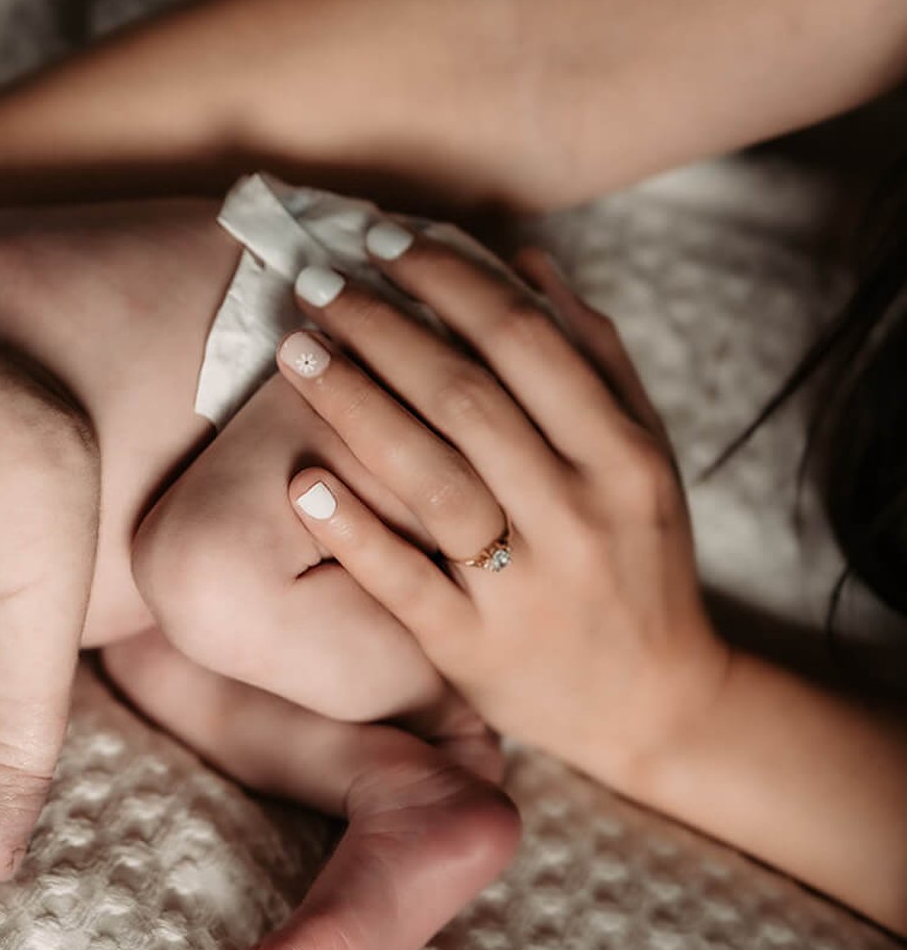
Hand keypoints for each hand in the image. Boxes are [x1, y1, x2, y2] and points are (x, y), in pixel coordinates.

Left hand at [271, 224, 732, 780]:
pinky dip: (351, 530)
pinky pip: (403, 583)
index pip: (524, 341)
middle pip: (465, 397)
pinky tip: (299, 479)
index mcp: (621, 454)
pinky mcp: (473, 647)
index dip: (446, 281)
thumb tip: (529, 260)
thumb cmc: (636, 559)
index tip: (381, 242)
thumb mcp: (642, 455)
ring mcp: (525, 585)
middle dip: (382, 327)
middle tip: (314, 282)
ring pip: (430, 478)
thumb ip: (594, 358)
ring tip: (293, 350)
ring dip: (353, 404)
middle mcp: (577, 512)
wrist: (657, 707)